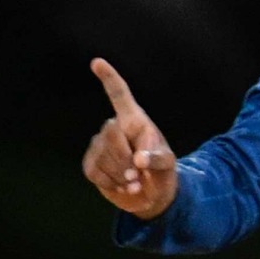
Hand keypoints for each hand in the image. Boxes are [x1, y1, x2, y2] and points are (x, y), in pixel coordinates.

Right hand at [81, 57, 178, 219]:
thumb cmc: (162, 173)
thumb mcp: (167, 164)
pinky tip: (122, 186)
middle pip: (110, 134)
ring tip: (135, 184)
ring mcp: (100, 145)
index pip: (119, 95)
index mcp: (135, 121)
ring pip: (102, 155)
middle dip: (123, 158)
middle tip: (138, 176)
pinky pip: (93, 170)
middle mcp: (115, 128)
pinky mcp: (91, 163)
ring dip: (120, 175)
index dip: (109, 78)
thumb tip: (138, 161)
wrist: (152, 196)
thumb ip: (156, 160)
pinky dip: (110, 182)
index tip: (97, 62)